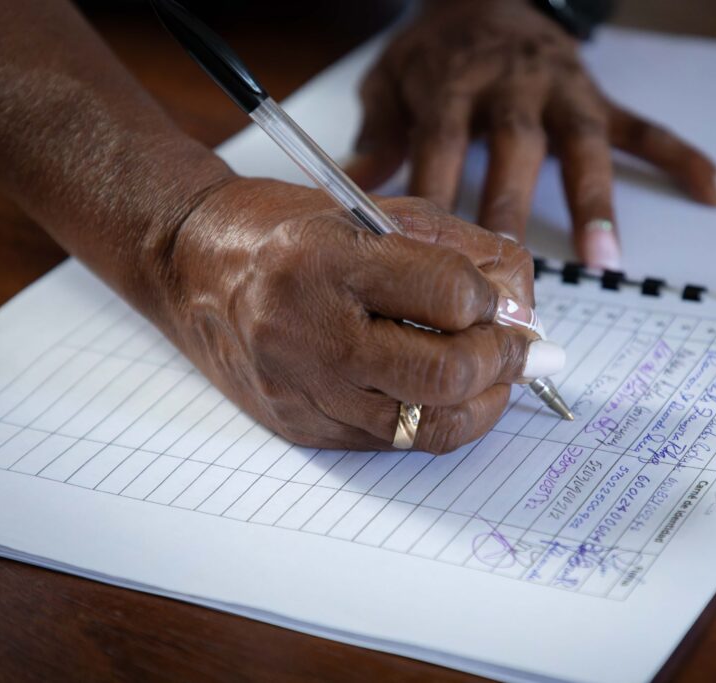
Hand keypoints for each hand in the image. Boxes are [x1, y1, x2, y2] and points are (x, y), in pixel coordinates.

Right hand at [160, 178, 562, 453]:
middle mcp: (308, 331)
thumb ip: (459, 252)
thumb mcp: (377, 211)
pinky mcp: (301, 426)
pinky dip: (438, 419)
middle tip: (523, 349)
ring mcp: (302, 389)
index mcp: (328, 259)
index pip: (448, 295)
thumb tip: (522, 306)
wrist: (192, 265)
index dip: (494, 300)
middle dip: (502, 363)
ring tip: (496, 376)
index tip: (500, 299)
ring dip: (482, 403)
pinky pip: (393, 441)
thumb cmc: (287, 230)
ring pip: (425, 425)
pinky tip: (450, 394)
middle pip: (442, 375)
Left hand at [345, 0, 715, 270]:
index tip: (433, 255)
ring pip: (584, 144)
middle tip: (515, 271)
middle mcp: (513, 84)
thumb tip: (354, 188)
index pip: (444, 142)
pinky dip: (686, 161)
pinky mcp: (601, 96)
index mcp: (455, 82)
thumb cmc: (436, 51)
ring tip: (608, 260)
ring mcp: (564, 90)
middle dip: (514, 206)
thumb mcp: (392, 77)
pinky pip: (647, 130)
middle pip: (515, 147)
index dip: (440, 194)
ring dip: (598, 200)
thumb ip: (378, 132)